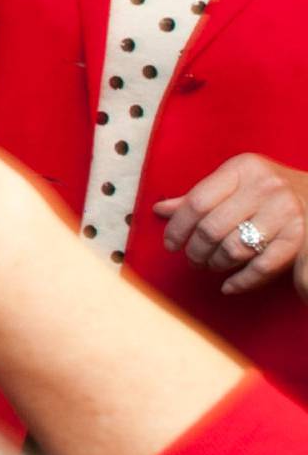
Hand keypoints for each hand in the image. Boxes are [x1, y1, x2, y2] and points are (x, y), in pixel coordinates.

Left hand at [154, 154, 307, 296]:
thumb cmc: (269, 189)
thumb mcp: (236, 182)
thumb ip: (200, 196)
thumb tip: (160, 210)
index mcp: (244, 168)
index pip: (197, 201)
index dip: (178, 227)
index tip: (170, 244)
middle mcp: (266, 188)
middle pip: (213, 228)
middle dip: (196, 250)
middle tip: (192, 259)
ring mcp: (285, 214)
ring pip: (235, 249)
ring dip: (216, 264)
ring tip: (210, 265)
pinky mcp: (298, 239)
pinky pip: (261, 267)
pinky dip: (241, 281)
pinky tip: (228, 286)